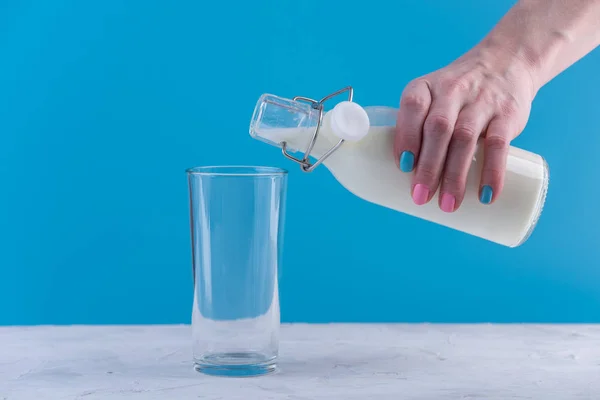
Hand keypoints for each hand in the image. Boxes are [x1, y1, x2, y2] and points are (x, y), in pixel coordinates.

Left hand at [394, 45, 535, 211]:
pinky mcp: (507, 114)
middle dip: (428, 167)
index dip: (406, 136)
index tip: (403, 166)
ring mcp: (481, 101)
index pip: (413, 106)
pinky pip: (499, 144)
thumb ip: (418, 130)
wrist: (506, 62)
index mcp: (426, 87)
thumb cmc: (457, 94)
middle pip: (438, 129)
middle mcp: (452, 90)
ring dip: (455, 175)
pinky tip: (485, 195)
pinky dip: (492, 172)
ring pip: (465, 139)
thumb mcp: (433, 97)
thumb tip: (407, 178)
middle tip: (421, 197)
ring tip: (448, 205)